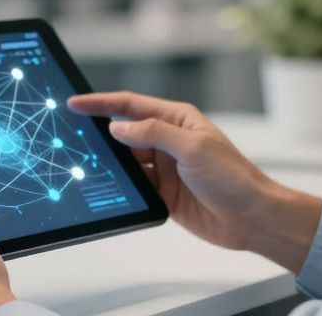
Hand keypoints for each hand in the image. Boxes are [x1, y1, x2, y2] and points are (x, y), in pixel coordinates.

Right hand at [67, 92, 321, 271]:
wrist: (251, 217)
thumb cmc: (234, 177)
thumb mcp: (193, 147)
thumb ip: (154, 133)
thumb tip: (119, 127)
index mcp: (177, 118)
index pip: (131, 106)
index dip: (101, 103)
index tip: (76, 103)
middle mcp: (168, 139)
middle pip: (124, 131)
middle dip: (99, 132)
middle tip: (70, 132)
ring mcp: (164, 166)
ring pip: (126, 159)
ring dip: (108, 161)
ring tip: (82, 161)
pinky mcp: (162, 192)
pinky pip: (134, 184)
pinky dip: (120, 185)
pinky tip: (106, 185)